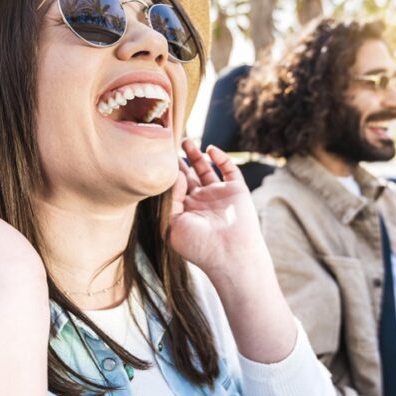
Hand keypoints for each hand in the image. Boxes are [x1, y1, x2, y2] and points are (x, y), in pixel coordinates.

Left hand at [167, 139, 266, 276]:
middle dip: (180, 161)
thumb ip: (170, 199)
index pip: (175, 187)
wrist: (229, 254)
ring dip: (197, 155)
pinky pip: (229, 170)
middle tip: (170, 143)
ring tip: (186, 141)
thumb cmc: (198, 245)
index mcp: (187, 211)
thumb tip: (175, 176)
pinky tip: (211, 149)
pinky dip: (221, 158)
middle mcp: (202, 201)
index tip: (158, 157)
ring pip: (207, 169)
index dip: (169, 173)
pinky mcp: (236, 190)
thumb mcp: (173, 224)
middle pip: (189, 175)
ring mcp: (219, 195)